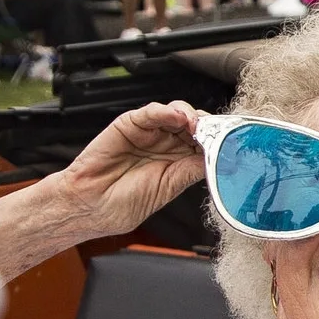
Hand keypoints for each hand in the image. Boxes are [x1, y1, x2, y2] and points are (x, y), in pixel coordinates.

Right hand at [52, 102, 205, 235]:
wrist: (89, 207)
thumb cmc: (120, 205)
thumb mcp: (167, 189)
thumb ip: (188, 171)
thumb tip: (216, 160)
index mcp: (177, 163)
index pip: (203, 144)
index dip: (216, 141)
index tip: (229, 142)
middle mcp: (165, 145)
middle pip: (194, 125)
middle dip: (207, 127)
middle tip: (215, 132)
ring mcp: (149, 133)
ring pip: (177, 113)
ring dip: (191, 116)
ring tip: (197, 126)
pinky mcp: (130, 124)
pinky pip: (152, 111)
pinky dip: (167, 111)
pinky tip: (178, 118)